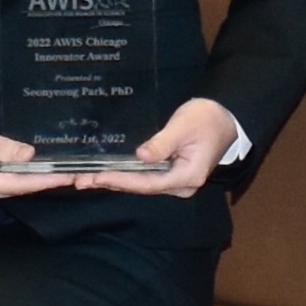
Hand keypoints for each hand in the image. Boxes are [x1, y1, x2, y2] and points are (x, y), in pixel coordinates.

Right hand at [0, 112, 74, 206]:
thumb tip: (28, 156)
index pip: (17, 185)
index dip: (44, 181)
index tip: (68, 178)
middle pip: (13, 190)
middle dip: (40, 181)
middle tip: (68, 172)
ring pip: (4, 188)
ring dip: (26, 178)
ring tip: (54, 169)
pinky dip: (11, 176)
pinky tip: (25, 167)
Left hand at [72, 98, 238, 197]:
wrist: (225, 117)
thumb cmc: (206, 118)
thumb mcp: (183, 126)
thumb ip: (162, 143)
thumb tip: (141, 156)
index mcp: (187, 176)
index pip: (148, 183)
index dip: (121, 180)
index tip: (98, 176)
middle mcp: (180, 185)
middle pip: (141, 188)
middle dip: (110, 183)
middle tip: (79, 180)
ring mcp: (175, 181)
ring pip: (140, 184)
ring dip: (113, 181)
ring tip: (84, 179)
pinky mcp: (170, 174)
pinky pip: (144, 177)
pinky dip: (124, 175)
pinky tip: (104, 173)